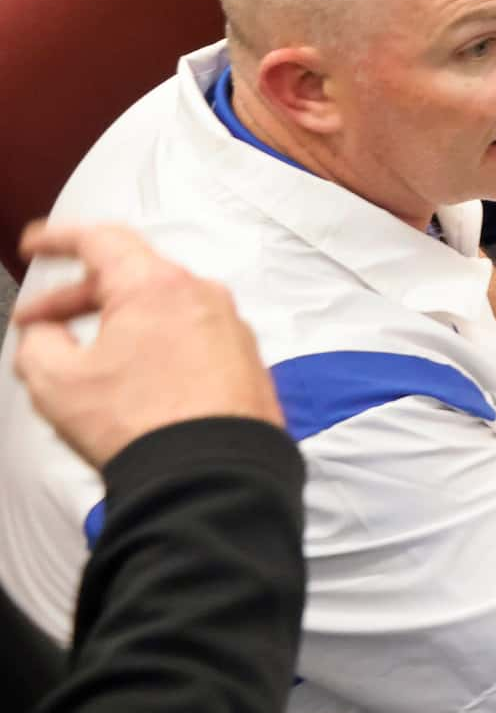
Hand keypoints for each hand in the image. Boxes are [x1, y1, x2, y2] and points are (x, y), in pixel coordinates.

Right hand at [12, 223, 281, 469]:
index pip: (101, 240)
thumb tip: (44, 336)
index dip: (58, 238)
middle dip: (75, 299)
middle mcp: (202, 296)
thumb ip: (38, 345)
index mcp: (158, 286)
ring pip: (160, 312)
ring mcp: (230, 328)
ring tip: (81, 361)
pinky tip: (131, 382)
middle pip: (130, 279)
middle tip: (37, 324)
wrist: (212, 474)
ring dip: (115, 327)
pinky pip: (189, 339)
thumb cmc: (142, 425)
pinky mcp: (244, 361)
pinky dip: (152, 348)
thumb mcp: (57, 382)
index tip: (34, 243)